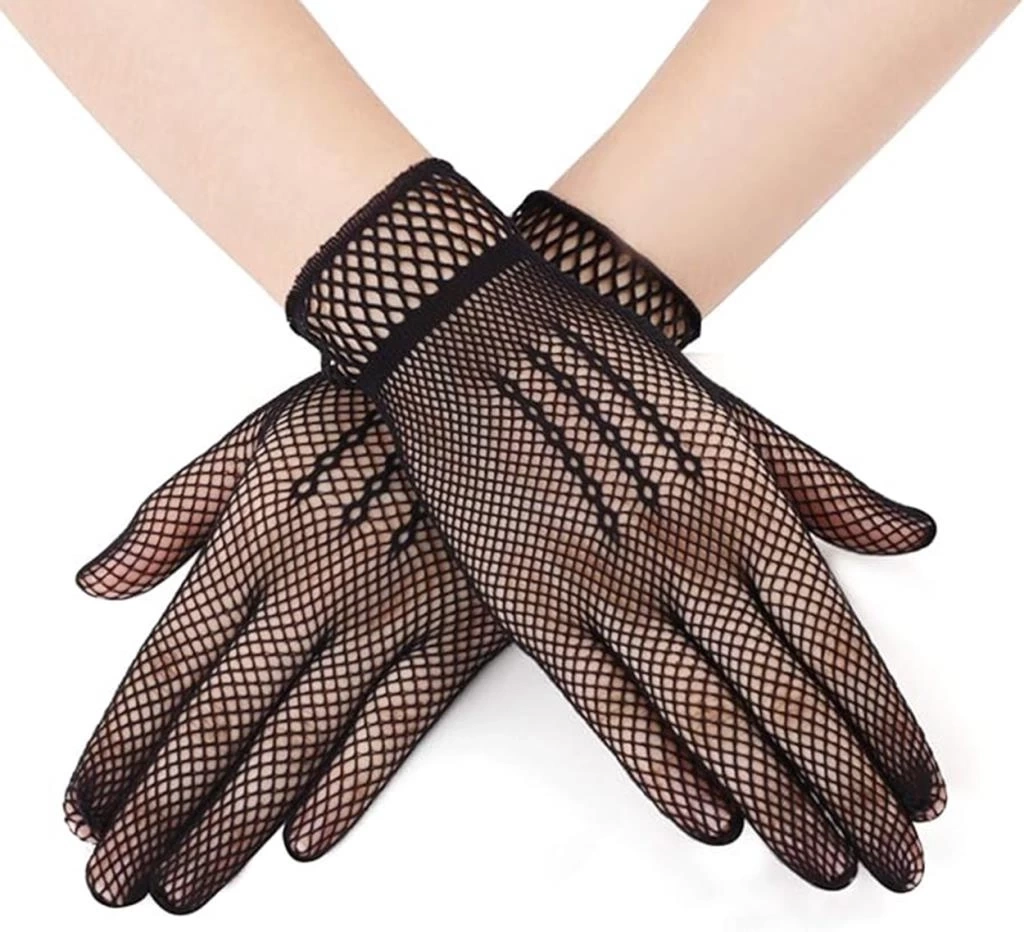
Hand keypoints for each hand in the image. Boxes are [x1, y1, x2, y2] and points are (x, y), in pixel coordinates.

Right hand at [290, 161, 943, 892]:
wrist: (476, 334)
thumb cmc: (609, 373)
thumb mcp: (728, 413)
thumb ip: (823, 486)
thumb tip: (915, 532)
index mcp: (742, 502)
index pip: (839, 646)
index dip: (887, 730)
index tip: (922, 791)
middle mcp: (685, 551)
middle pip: (789, 701)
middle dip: (853, 795)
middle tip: (898, 863)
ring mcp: (605, 581)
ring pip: (711, 718)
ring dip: (779, 803)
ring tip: (830, 865)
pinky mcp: (531, 602)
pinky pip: (609, 706)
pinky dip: (665, 771)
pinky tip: (715, 819)